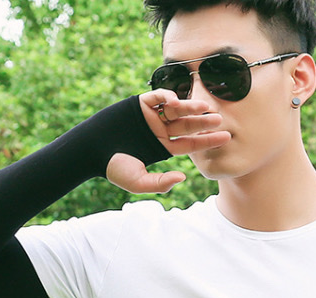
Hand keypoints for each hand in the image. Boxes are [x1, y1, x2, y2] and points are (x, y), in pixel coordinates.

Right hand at [106, 89, 230, 193]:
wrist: (90, 151)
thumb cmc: (113, 168)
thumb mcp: (139, 182)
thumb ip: (161, 183)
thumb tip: (183, 177)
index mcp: (162, 148)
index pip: (190, 144)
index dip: (207, 141)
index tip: (225, 138)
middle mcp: (159, 131)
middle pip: (187, 126)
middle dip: (203, 122)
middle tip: (220, 120)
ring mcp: (150, 117)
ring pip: (176, 110)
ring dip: (191, 107)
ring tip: (206, 107)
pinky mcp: (139, 104)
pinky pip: (157, 97)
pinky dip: (167, 96)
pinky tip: (176, 100)